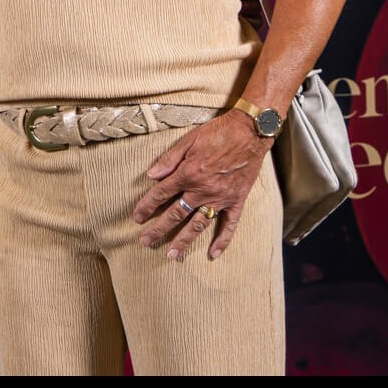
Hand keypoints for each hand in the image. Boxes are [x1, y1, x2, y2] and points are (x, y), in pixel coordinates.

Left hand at [133, 113, 270, 261]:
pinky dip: (222, 240)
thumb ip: (169, 159)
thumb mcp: (188, 140)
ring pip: (198, 224)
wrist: (250, 132)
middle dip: (159, 229)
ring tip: (172, 255)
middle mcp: (202, 190)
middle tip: (146, 242)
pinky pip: (229, 225)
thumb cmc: (218, 132)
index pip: (161, 194)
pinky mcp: (237, 200)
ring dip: (184, 240)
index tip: (137, 218)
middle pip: (176, 214)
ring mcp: (221, 198)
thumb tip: (150, 175)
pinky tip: (214, 254)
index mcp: (188, 173)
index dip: (147, 206)